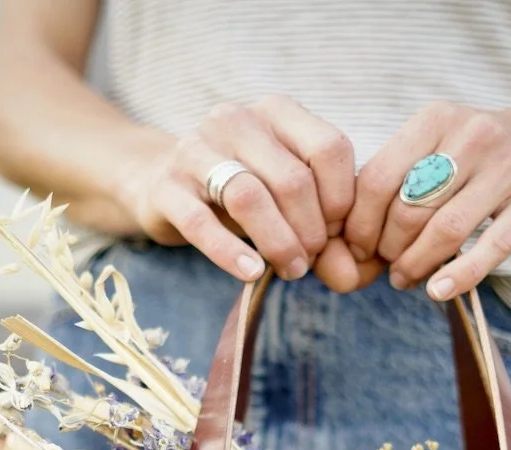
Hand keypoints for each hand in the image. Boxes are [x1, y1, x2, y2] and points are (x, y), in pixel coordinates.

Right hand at [115, 96, 380, 288]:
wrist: (161, 182)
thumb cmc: (241, 189)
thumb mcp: (285, 196)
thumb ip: (323, 228)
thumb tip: (350, 277)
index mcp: (276, 110)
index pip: (329, 148)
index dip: (343, 199)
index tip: (339, 233)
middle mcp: (235, 119)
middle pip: (292, 179)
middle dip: (312, 230)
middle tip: (312, 259)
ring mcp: (195, 149)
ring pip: (249, 197)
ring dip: (279, 243)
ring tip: (291, 270)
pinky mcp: (165, 186)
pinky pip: (201, 223)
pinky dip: (230, 252)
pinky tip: (252, 272)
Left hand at [343, 102, 510, 299]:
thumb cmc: (480, 154)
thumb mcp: (438, 144)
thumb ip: (398, 179)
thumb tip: (348, 238)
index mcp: (437, 119)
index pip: (379, 178)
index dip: (360, 222)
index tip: (356, 247)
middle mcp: (473, 136)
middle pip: (409, 209)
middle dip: (388, 248)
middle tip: (385, 266)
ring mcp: (508, 168)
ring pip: (445, 230)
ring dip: (416, 264)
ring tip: (406, 278)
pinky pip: (490, 248)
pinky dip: (459, 275)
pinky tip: (438, 290)